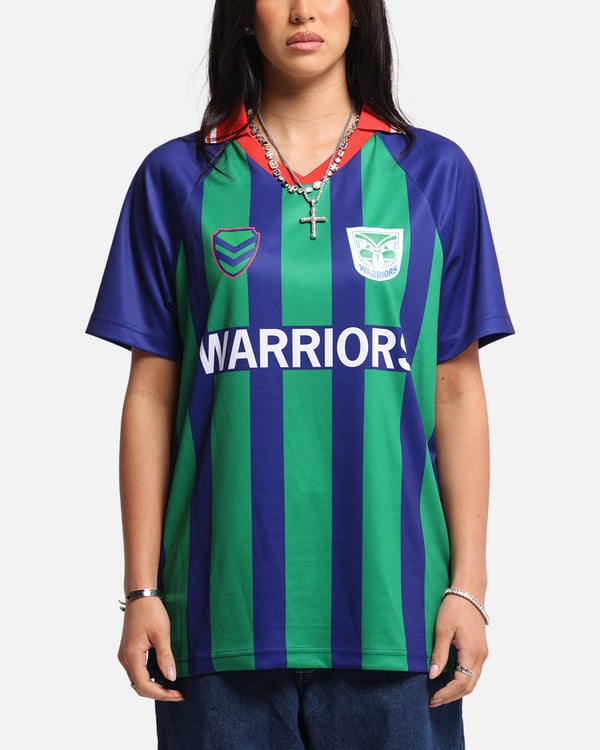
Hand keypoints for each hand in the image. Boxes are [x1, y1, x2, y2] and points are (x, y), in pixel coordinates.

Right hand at [118, 597, 183, 701]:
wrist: (140, 594)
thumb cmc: (151, 611)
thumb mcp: (162, 633)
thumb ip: (165, 657)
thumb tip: (171, 677)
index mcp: (132, 655)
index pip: (144, 685)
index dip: (161, 693)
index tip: (177, 695)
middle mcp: (125, 658)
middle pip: (139, 686)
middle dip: (158, 693)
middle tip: (177, 694)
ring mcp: (125, 654)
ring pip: (137, 679)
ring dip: (153, 686)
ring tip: (171, 687)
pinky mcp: (129, 650)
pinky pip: (137, 670)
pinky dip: (149, 677)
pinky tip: (162, 675)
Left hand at [428, 593, 487, 707]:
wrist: (469, 593)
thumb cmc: (454, 608)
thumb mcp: (442, 630)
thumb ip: (439, 654)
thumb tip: (433, 676)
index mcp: (472, 652)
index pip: (461, 683)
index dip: (447, 693)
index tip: (433, 698)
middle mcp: (481, 656)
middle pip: (469, 686)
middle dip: (451, 696)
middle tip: (434, 701)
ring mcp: (482, 653)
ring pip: (472, 681)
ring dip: (457, 690)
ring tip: (440, 694)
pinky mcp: (480, 649)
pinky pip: (473, 672)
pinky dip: (462, 681)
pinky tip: (449, 680)